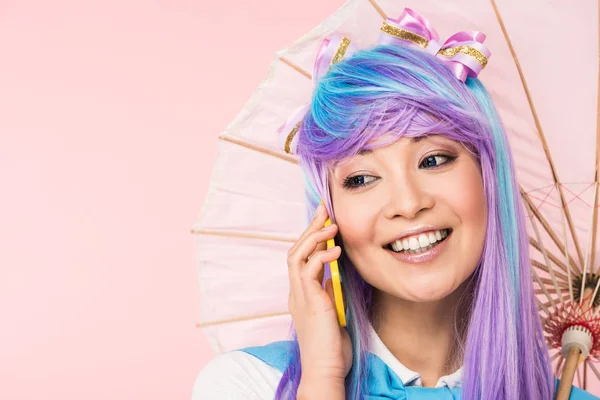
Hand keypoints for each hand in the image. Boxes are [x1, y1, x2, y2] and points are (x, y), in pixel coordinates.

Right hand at [287, 202, 351, 383]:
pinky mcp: (309, 300)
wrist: (325, 369)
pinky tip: (335, 252)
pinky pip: (308, 270)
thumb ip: (329, 294)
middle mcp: (296, 291)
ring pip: (297, 255)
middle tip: (324, 209)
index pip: (301, 256)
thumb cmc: (331, 347)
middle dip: (310, 227)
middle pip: (296, 250)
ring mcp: (300, 295)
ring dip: (314, 237)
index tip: (324, 220)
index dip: (311, 236)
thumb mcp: (332, 313)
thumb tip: (334, 277)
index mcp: (301, 293)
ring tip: (331, 225)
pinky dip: (321, 257)